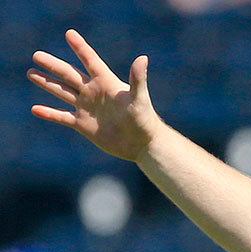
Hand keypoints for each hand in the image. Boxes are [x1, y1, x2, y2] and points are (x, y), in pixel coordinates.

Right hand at [28, 30, 163, 161]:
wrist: (143, 144)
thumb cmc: (144, 120)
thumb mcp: (139, 98)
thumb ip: (138, 79)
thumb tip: (143, 58)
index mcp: (106, 83)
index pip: (90, 61)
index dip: (80, 48)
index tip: (69, 34)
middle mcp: (94, 93)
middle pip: (69, 75)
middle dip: (53, 65)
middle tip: (37, 55)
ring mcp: (87, 108)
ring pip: (62, 92)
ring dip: (47, 83)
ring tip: (31, 73)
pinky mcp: (84, 125)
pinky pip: (62, 117)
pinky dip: (49, 113)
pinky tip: (35, 110)